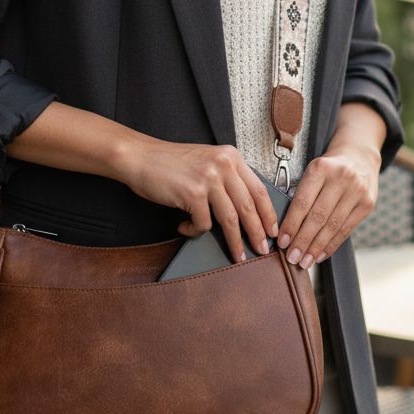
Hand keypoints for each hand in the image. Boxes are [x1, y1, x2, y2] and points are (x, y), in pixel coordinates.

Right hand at [120, 138, 279, 263]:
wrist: (140, 157)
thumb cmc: (170, 162)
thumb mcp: (207, 161)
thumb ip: (227, 178)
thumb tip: (246, 209)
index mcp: (230, 156)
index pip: (259, 189)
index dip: (268, 213)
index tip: (273, 230)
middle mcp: (223, 165)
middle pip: (249, 207)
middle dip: (258, 233)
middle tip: (262, 249)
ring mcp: (208, 179)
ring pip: (231, 220)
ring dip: (235, 242)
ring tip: (237, 256)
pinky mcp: (193, 194)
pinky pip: (203, 224)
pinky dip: (195, 231)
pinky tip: (185, 227)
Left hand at [275, 142, 381, 268]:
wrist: (359, 157)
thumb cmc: (329, 168)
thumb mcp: (313, 171)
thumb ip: (302, 194)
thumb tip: (286, 229)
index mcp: (320, 168)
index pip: (303, 202)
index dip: (291, 225)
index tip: (282, 242)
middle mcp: (341, 178)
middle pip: (318, 217)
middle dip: (303, 241)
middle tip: (292, 258)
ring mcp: (357, 191)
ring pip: (333, 226)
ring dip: (317, 247)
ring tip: (305, 261)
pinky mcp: (367, 204)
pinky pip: (347, 229)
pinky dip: (332, 244)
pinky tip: (321, 255)